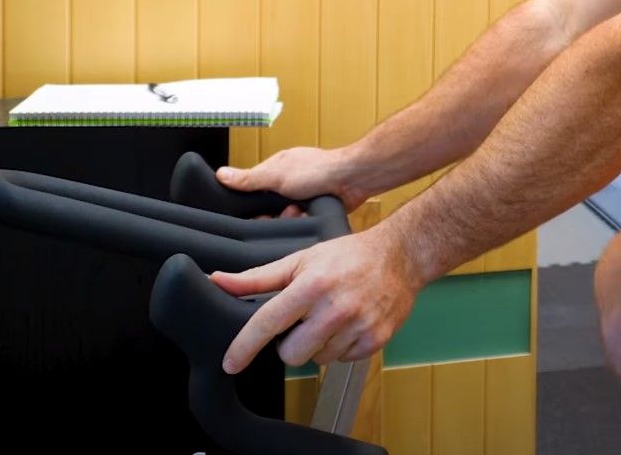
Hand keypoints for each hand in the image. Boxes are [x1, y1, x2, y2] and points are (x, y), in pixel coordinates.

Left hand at [212, 226, 419, 373]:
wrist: (401, 256)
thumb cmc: (347, 256)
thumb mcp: (301, 260)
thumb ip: (258, 277)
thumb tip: (219, 281)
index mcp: (312, 286)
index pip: (268, 323)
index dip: (244, 346)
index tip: (230, 363)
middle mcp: (335, 309)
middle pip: (291, 354)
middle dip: (291, 343)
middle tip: (304, 321)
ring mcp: (358, 326)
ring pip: (318, 359)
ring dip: (318, 345)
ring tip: (331, 318)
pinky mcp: (375, 340)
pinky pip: (342, 359)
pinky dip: (341, 347)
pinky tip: (349, 324)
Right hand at [217, 145, 368, 216]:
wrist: (353, 179)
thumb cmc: (318, 169)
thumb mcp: (276, 174)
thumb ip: (249, 178)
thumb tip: (220, 175)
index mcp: (276, 168)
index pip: (252, 188)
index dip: (249, 204)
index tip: (252, 213)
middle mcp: (289, 181)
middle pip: (267, 206)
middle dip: (271, 214)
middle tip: (279, 213)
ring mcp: (303, 195)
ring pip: (284, 217)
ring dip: (288, 218)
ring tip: (296, 212)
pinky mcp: (316, 208)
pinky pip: (300, 222)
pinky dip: (302, 221)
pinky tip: (306, 218)